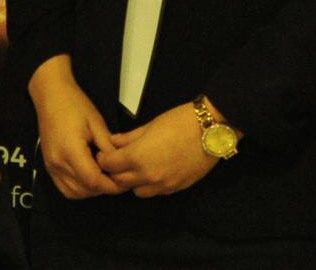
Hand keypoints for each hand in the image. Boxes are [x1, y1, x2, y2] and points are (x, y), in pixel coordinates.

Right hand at [27, 55, 125, 199]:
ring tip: (104, 178)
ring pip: (74, 192)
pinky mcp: (49, 166)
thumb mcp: (97, 123)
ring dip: (91, 190)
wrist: (51, 95)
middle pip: (84, 190)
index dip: (111, 186)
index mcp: (70, 151)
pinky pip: (64, 187)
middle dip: (103, 189)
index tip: (124, 182)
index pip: (93, 181)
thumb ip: (108, 148)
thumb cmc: (75, 105)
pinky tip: (89, 178)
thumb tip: (120, 166)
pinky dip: (79, 189)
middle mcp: (57, 162)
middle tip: (118, 179)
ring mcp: (51, 166)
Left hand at [97, 101, 220, 197]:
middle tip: (116, 161)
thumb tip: (112, 142)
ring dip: (132, 182)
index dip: (104, 159)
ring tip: (136, 168)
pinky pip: (155, 193)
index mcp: (137, 158)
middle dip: (115, 172)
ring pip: (137, 192)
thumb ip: (129, 137)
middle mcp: (148, 176)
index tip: (104, 153)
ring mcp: (163, 186)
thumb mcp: (150, 125)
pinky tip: (154, 172)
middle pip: (120, 181)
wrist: (211, 130)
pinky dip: (150, 185)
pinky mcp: (177, 189)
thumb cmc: (179, 122)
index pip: (110, 165)